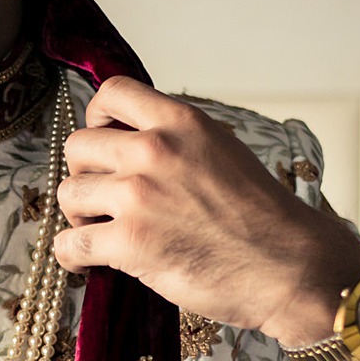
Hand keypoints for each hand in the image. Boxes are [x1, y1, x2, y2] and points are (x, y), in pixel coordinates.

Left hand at [52, 77, 359, 346]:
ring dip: (79, 215)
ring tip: (102, 230)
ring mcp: (139, 196)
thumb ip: (175, 139)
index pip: (111, 93)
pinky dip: (73, 255)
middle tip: (104, 199)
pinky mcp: (130, 242)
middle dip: (85, 174)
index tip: (103, 143)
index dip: (97, 119)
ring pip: (68, 194)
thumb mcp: (221, 150)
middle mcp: (155, 150)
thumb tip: (128, 140)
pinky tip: (89, 261)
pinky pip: (69, 243)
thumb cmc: (262, 217)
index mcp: (180, 122)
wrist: (291, 266)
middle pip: (78, 146)